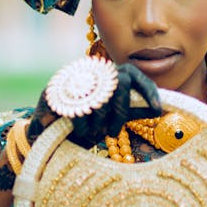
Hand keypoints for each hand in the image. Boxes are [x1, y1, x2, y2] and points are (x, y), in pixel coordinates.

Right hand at [43, 61, 161, 147]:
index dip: (148, 90)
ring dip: (99, 123)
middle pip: (120, 83)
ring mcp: (72, 80)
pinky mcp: (54, 93)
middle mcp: (91, 72)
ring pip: (101, 98)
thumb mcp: (112, 117)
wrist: (47, 133)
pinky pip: (79, 111)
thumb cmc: (85, 124)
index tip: (157, 109)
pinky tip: (80, 133)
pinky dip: (83, 128)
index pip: (134, 74)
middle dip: (120, 112)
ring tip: (94, 134)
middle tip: (111, 132)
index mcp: (108, 75)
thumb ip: (132, 109)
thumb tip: (159, 108)